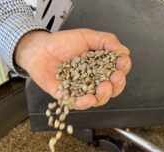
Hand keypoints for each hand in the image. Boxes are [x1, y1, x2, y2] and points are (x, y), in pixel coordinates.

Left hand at [15, 28, 130, 109]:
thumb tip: (124, 52)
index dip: (122, 69)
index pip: (117, 71)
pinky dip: (85, 103)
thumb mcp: (87, 36)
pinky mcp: (68, 96)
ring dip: (104, 96)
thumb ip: (106, 41)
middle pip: (112, 88)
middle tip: (115, 78)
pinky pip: (78, 103)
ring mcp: (81, 89)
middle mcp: (93, 79)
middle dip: (117, 85)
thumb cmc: (61, 43)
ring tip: (104, 88)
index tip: (122, 64)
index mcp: (100, 66)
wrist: (39, 49)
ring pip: (98, 99)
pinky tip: (90, 99)